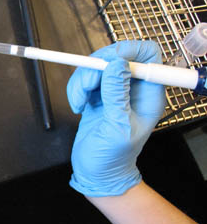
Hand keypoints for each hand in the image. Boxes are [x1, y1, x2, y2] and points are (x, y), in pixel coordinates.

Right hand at [66, 41, 164, 196]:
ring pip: (95, 67)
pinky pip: (84, 78)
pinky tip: (78, 105)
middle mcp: (133, 88)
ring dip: (81, 81)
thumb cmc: (112, 158)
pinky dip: (76, 88)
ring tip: (79, 103)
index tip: (107, 62)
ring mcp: (114, 90)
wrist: (96, 172)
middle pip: (115, 56)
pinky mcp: (97, 94)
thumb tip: (116, 65)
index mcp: (148, 94)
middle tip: (86, 88)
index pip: (146, 55)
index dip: (128, 51)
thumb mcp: (117, 127)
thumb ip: (117, 95)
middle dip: (95, 68)